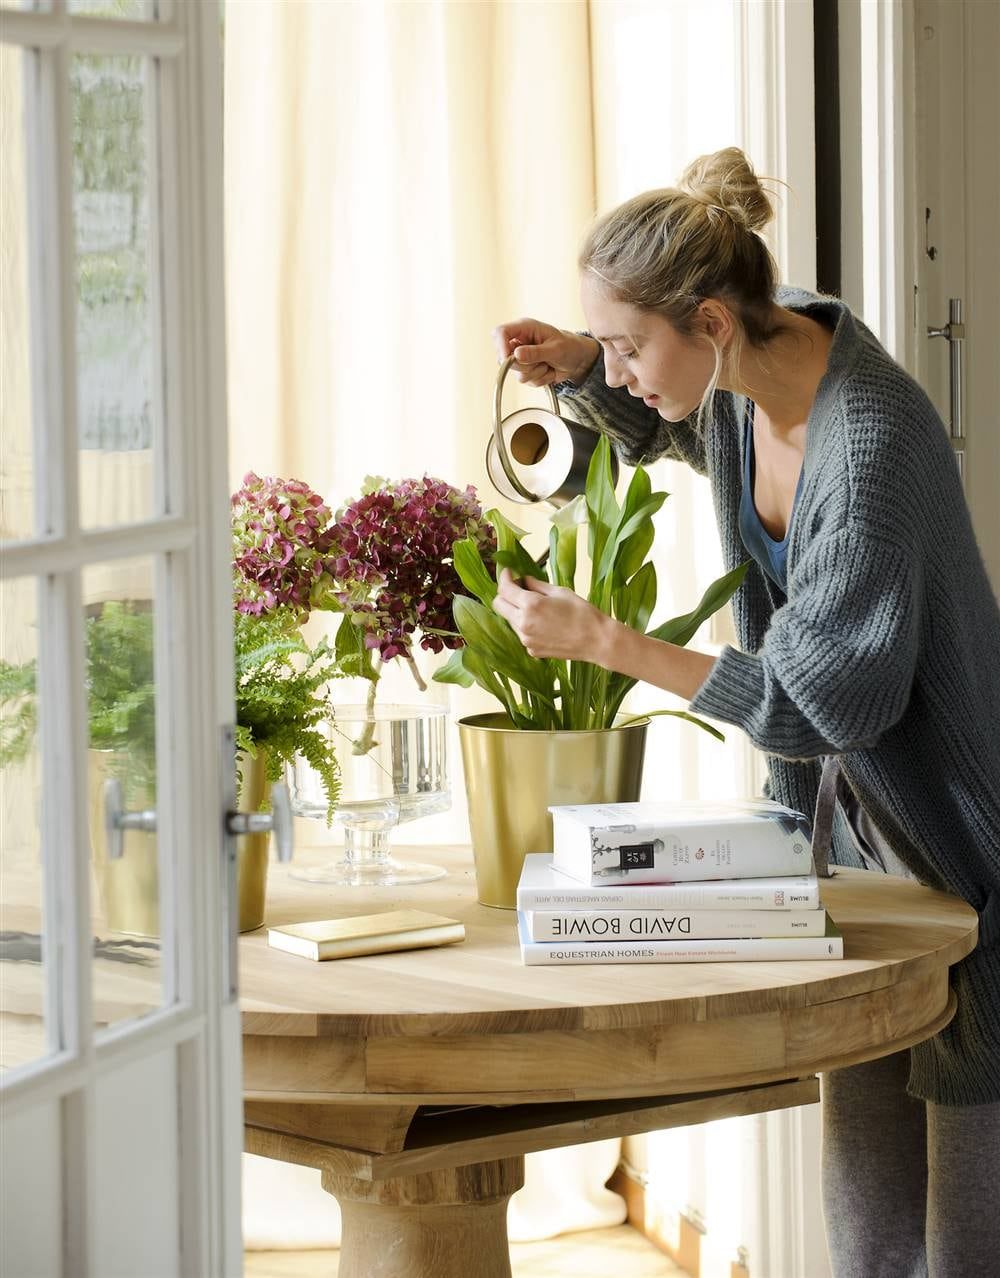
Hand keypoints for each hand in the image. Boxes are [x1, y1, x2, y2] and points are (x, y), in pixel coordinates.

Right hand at [492, 318, 599, 387]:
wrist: (577, 360)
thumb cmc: (569, 347)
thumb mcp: (555, 348)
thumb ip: (536, 352)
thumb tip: (516, 354)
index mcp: (525, 328)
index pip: (501, 332)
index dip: (500, 345)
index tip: (508, 359)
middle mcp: (519, 342)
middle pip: (504, 358)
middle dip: (524, 365)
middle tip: (542, 361)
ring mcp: (520, 357)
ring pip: (516, 373)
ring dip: (536, 373)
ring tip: (548, 364)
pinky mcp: (524, 370)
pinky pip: (526, 381)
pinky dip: (539, 379)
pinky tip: (548, 371)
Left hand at [492, 568, 613, 661]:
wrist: (596, 641)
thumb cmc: (583, 613)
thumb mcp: (559, 591)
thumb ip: (536, 585)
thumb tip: (523, 580)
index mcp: (531, 605)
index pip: (504, 589)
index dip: (504, 577)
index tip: (508, 573)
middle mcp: (524, 623)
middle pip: (499, 605)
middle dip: (505, 594)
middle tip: (519, 588)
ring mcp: (526, 639)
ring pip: (509, 619)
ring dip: (516, 610)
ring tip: (538, 607)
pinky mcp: (531, 650)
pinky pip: (521, 633)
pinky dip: (527, 625)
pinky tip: (544, 623)